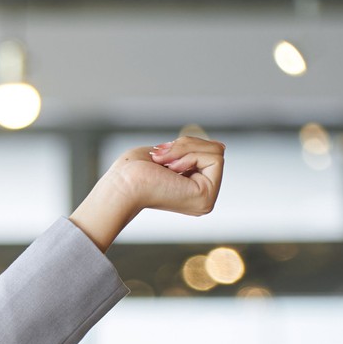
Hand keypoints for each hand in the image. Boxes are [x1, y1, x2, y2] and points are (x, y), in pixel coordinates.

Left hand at [108, 135, 224, 217]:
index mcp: (194, 187)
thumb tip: (220, 147)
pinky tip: (171, 171)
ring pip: (217, 151)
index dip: (187, 144)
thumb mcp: (169, 152)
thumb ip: (194, 150)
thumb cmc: (134, 170)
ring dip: (186, 150)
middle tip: (161, 158)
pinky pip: (215, 159)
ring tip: (165, 164)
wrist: (121, 184)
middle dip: (187, 144)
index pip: (210, 150)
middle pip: (216, 149)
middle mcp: (204, 196)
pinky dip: (191, 156)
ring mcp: (207, 199)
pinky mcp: (207, 197)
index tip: (161, 155)